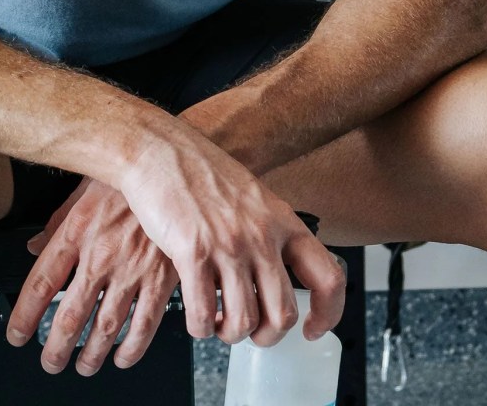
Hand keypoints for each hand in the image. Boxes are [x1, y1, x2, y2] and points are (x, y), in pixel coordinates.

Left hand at [7, 179, 176, 374]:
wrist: (168, 163)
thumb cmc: (124, 177)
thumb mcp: (79, 193)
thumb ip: (55, 225)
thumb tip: (33, 248)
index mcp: (76, 233)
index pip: (40, 284)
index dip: (24, 317)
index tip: (17, 335)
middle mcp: (101, 256)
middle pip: (70, 317)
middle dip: (56, 348)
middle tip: (50, 361)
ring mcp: (133, 270)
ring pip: (105, 328)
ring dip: (91, 355)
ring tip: (83, 365)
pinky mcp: (163, 278)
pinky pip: (145, 324)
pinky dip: (132, 348)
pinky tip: (122, 356)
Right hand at [114, 128, 345, 345]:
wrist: (158, 150)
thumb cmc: (199, 171)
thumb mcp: (252, 196)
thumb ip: (269, 230)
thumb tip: (275, 270)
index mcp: (283, 221)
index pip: (329, 278)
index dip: (327, 314)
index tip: (312, 329)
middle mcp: (262, 236)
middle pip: (283, 313)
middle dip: (267, 336)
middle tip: (252, 333)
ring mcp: (229, 246)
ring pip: (244, 321)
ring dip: (230, 334)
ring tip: (218, 324)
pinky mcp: (192, 253)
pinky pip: (203, 313)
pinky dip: (200, 327)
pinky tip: (196, 317)